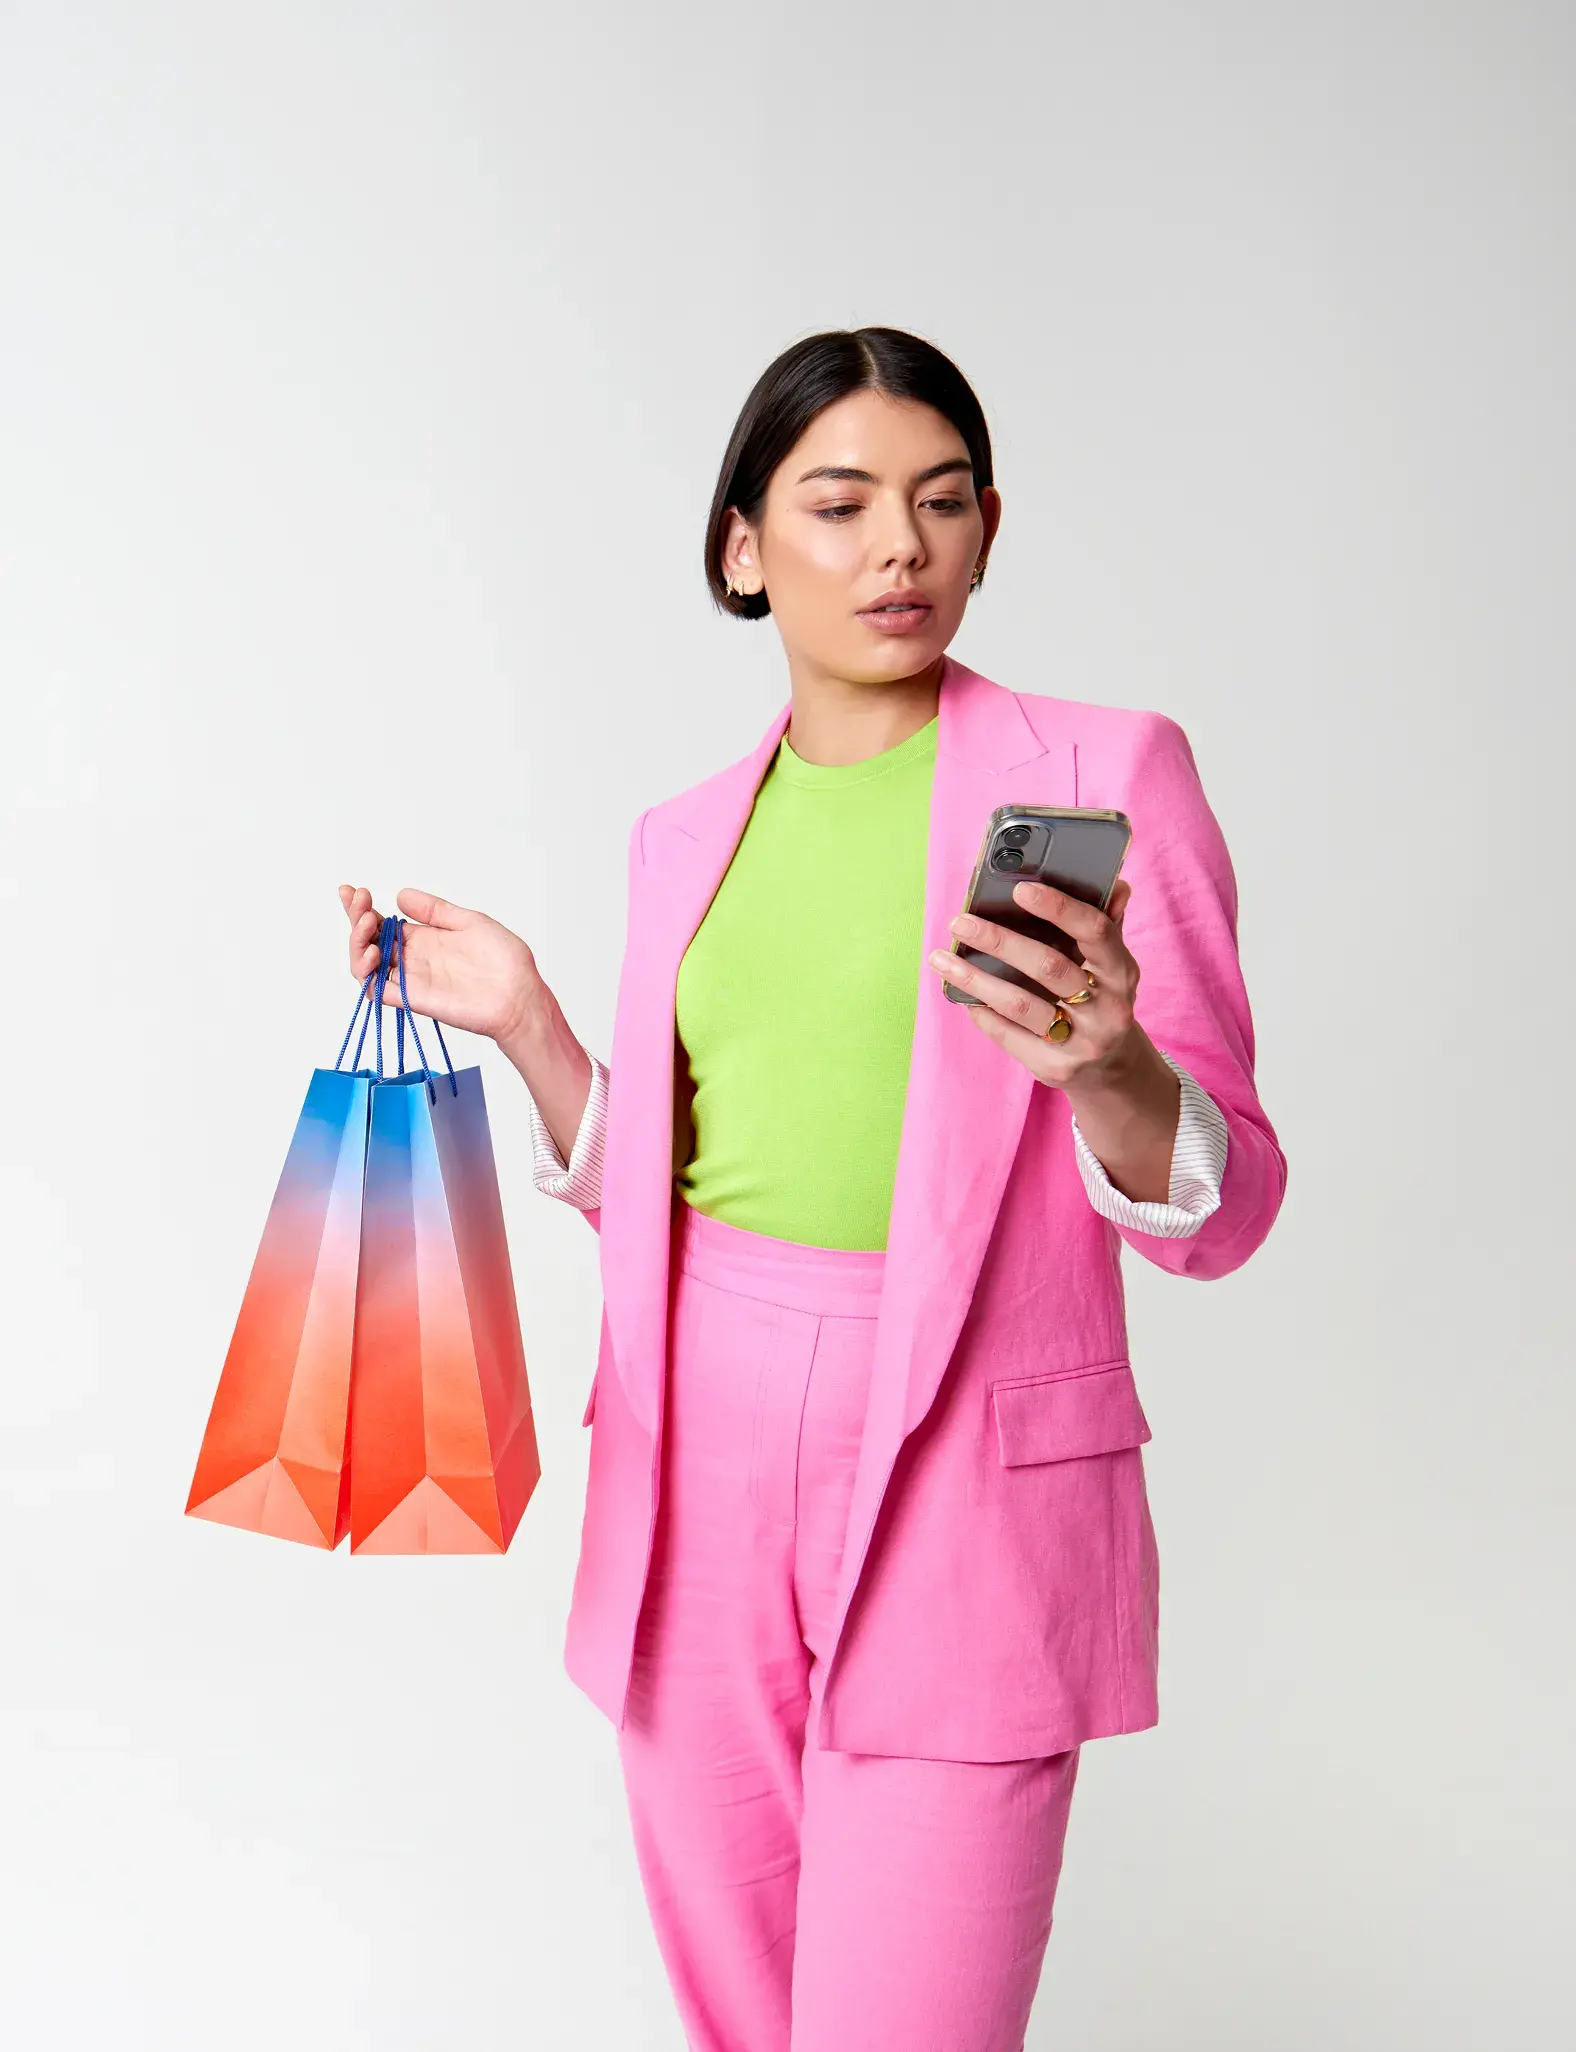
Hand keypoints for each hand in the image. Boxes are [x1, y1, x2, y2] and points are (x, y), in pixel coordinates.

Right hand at [338, 885, 549, 1044]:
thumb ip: (435, 911)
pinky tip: (371, 952)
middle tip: (359, 899)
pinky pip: (378, 990)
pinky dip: (366, 973)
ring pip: (365, 964)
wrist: (520, 994)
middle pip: (367, 940)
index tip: (354, 889)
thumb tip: (401, 895)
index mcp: (423, 940)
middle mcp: (412, 959)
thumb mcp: (469, 921)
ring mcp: (411, 979)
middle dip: (355, 917)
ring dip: (356, 942)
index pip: (381, 923)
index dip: (362, 907)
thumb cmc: (504, 961)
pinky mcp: (414, 999)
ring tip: (366, 923)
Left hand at [926, 878, 1145, 1084]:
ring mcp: (1082, 1042)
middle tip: (960, 922)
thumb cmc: (1102, 1002)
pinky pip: (1009, 1035)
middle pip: (1048, 966)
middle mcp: (1107, 1008)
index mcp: (1122, 972)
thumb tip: (1117, 885)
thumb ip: (1107, 926)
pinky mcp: (1055, 1067)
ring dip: (975, 979)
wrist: (1112, 1069)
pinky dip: (982, 1013)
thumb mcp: (1112, 967)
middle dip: (999, 941)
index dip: (1058, 907)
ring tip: (941, 959)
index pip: (1095, 931)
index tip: (1019, 889)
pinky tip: (962, 996)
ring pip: (1020, 1004)